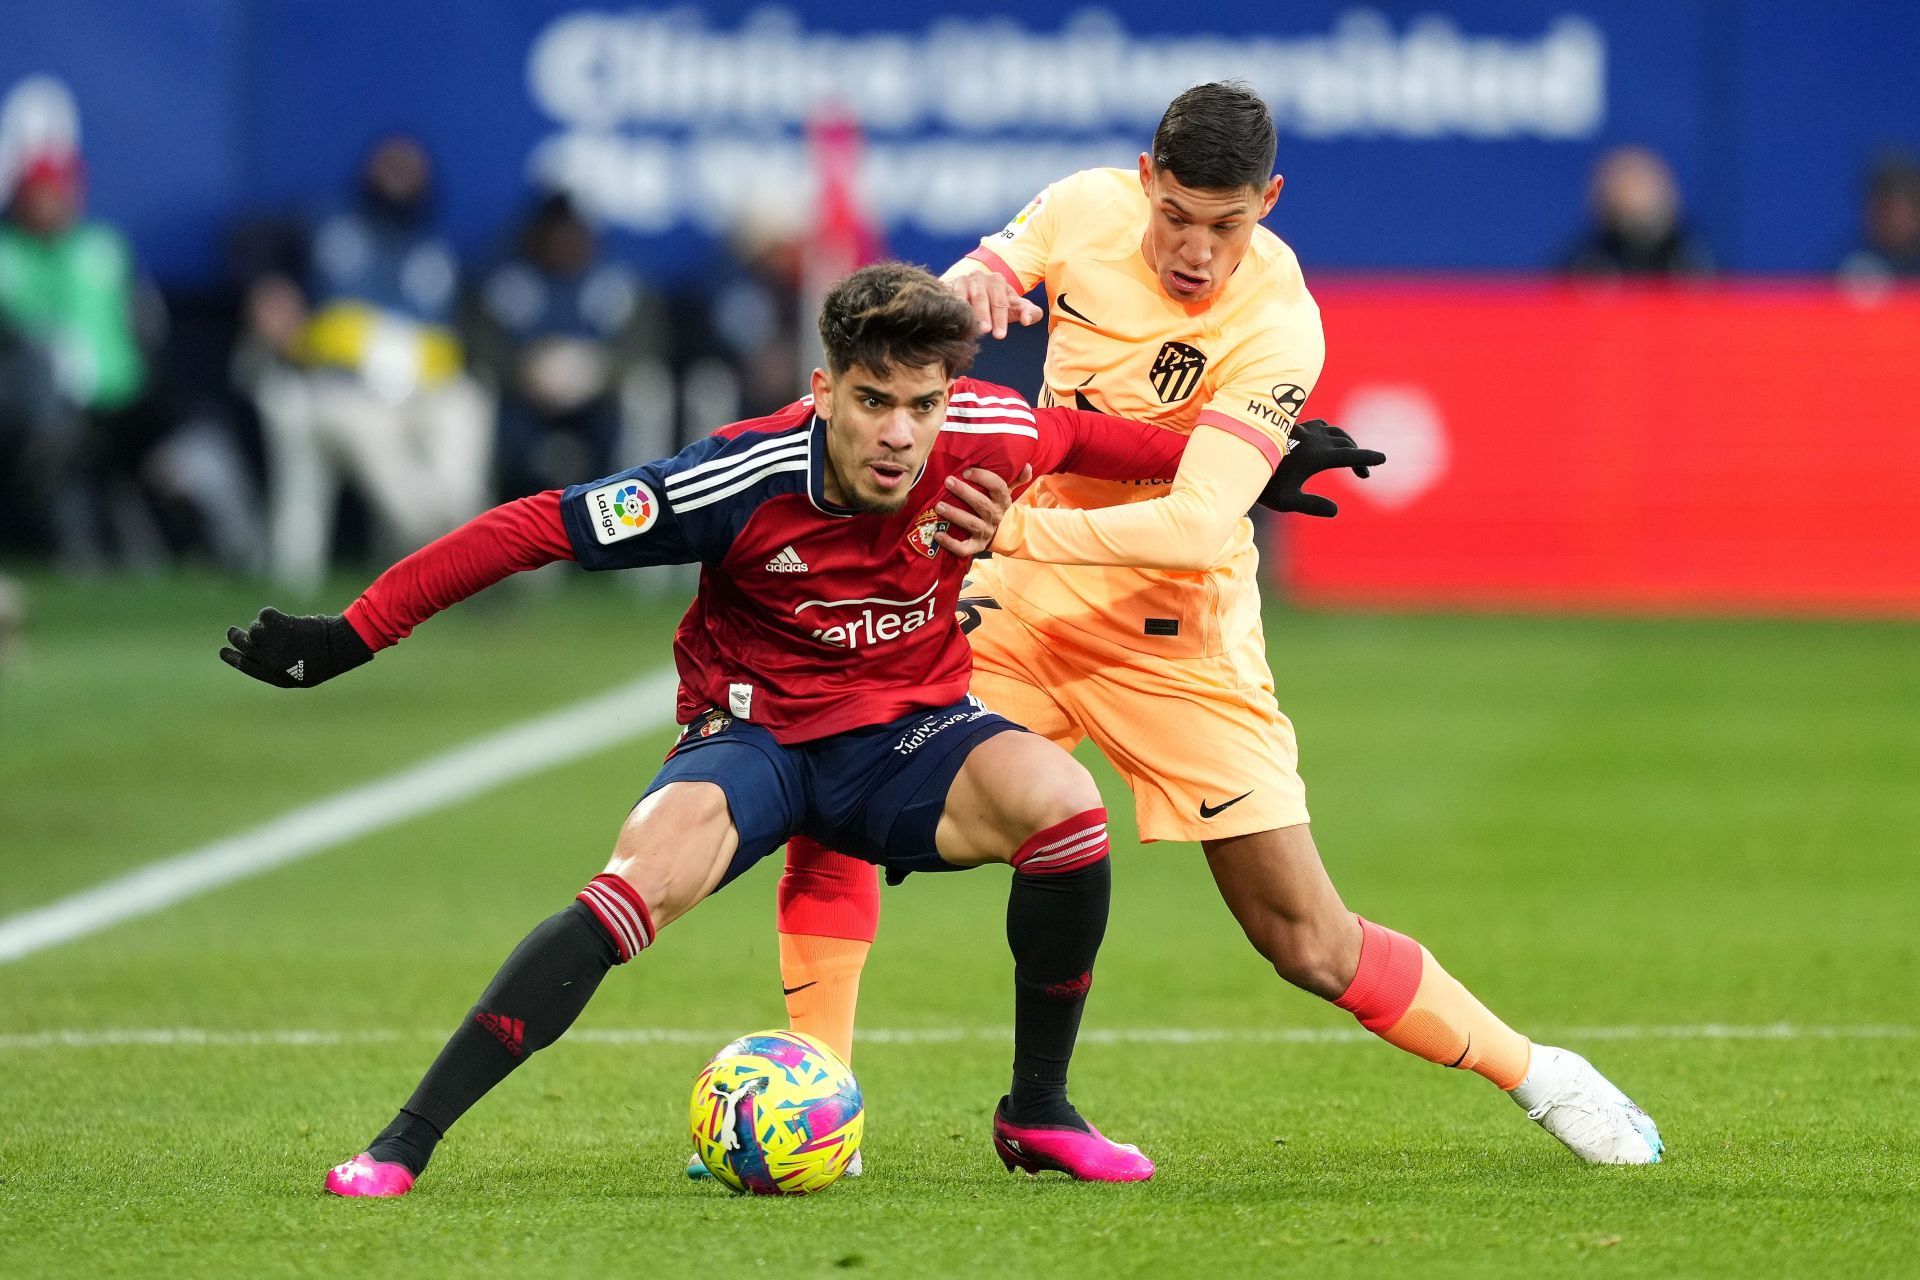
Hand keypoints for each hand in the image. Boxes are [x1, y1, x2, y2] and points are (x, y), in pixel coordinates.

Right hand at [220, 607, 373, 688]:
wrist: (340, 647)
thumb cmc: (326, 660)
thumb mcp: (301, 673)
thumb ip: (278, 666)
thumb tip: (260, 654)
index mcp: (274, 675)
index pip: (245, 666)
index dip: (232, 658)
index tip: (223, 651)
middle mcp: (268, 660)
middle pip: (242, 645)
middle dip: (235, 637)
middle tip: (232, 631)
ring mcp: (273, 642)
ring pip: (254, 629)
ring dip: (262, 626)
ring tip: (279, 628)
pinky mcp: (279, 626)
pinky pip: (264, 615)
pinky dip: (271, 614)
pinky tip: (283, 618)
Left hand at [933, 466, 1030, 556]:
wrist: (1005, 535)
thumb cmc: (1000, 508)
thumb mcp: (1009, 493)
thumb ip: (1016, 479)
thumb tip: (1027, 466)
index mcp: (1003, 501)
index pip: (997, 487)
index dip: (983, 478)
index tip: (966, 471)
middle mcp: (995, 516)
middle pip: (981, 504)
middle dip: (964, 492)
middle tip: (948, 482)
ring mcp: (985, 532)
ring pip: (971, 524)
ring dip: (955, 514)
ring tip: (939, 506)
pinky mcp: (976, 546)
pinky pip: (964, 547)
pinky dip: (950, 543)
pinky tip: (938, 535)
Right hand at [945, 270, 1043, 338]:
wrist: (974, 293)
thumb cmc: (999, 304)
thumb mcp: (1015, 307)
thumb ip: (1029, 313)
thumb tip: (1027, 320)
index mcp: (997, 280)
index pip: (1000, 301)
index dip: (1001, 319)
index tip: (1000, 335)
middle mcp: (979, 277)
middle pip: (982, 297)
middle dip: (984, 315)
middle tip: (986, 331)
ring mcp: (962, 280)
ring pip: (964, 296)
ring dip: (967, 312)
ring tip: (970, 327)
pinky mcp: (948, 285)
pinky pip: (949, 296)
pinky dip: (951, 307)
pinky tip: (953, 320)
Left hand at [1256, 420, 1386, 517]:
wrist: (1237, 462)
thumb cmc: (1262, 486)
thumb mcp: (1287, 501)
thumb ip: (1312, 505)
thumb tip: (1335, 511)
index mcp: (1316, 456)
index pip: (1349, 456)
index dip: (1367, 458)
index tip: (1383, 458)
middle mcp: (1313, 440)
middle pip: (1346, 444)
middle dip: (1359, 457)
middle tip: (1364, 475)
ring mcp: (1303, 432)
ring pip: (1334, 432)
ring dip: (1347, 443)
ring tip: (1351, 456)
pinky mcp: (1294, 429)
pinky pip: (1320, 426)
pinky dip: (1331, 433)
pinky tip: (1328, 440)